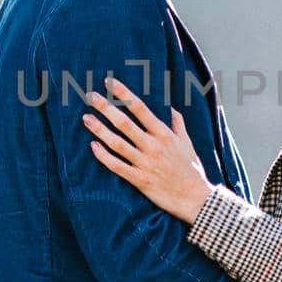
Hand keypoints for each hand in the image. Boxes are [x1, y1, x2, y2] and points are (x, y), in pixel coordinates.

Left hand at [83, 76, 213, 223]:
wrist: (195, 198)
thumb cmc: (192, 170)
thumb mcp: (188, 144)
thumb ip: (178, 125)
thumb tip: (172, 109)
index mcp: (164, 134)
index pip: (140, 108)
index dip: (123, 94)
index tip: (110, 82)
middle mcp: (153, 146)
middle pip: (124, 123)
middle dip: (106, 107)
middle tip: (90, 96)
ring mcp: (145, 163)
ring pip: (117, 143)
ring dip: (100, 130)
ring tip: (86, 118)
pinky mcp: (139, 180)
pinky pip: (117, 166)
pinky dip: (104, 157)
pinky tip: (93, 146)